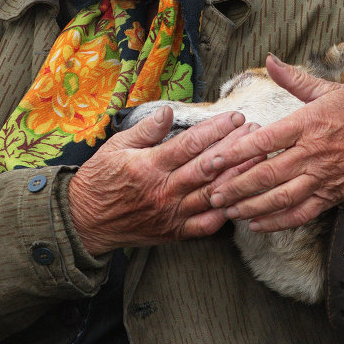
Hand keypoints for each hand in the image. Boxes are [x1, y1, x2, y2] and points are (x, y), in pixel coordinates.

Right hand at [68, 106, 260, 254]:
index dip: (216, 129)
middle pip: (208, 168)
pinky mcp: (174, 232)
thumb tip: (169, 112)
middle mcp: (164, 191)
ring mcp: (171, 214)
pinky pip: (206, 225)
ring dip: (238, 177)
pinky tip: (243, 198)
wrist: (84, 221)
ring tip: (259, 159)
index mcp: (149, 166)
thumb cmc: (100, 179)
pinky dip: (226, 213)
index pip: (190, 144)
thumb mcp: (116, 147)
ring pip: (213, 195)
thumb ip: (145, 130)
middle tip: (257, 133)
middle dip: (235, 148)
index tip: (236, 117)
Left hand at [205, 54, 343, 231]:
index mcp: (308, 124)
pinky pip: (301, 214)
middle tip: (210, 194)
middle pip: (266, 174)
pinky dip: (277, 222)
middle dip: (234, 187)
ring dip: (250, 207)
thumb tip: (270, 59)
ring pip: (280, 198)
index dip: (235, 153)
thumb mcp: (329, 90)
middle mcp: (312, 153)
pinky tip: (257, 224)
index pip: (264, 140)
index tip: (212, 161)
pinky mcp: (332, 196)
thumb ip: (295, 79)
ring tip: (227, 211)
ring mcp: (322, 177)